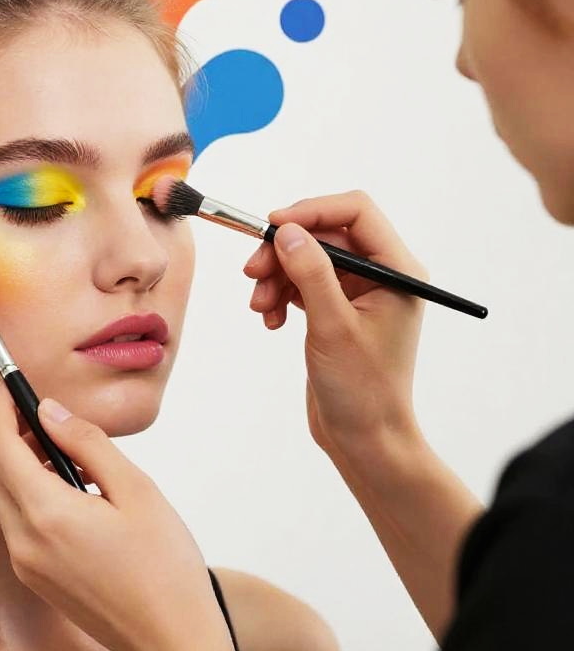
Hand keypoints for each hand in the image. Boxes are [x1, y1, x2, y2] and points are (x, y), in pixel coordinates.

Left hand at [0, 382, 222, 650]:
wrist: (171, 641)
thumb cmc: (164, 565)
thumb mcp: (135, 489)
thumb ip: (87, 443)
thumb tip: (49, 411)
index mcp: (46, 513)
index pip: (0, 445)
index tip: (10, 382)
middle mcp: (23, 540)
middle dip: (5, 431)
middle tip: (36, 407)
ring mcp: (25, 563)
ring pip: (1, 495)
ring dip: (17, 461)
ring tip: (60, 444)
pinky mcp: (35, 577)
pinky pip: (16, 520)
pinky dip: (28, 491)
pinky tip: (67, 484)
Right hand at [243, 190, 426, 462]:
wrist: (364, 439)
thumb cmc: (362, 389)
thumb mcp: (333, 326)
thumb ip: (312, 273)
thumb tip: (288, 231)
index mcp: (398, 271)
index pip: (357, 213)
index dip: (313, 211)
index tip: (272, 226)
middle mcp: (382, 276)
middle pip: (325, 234)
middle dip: (285, 251)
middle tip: (252, 272)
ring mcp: (358, 293)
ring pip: (308, 259)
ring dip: (277, 276)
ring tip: (260, 307)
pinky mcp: (336, 311)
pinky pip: (302, 284)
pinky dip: (281, 295)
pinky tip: (271, 320)